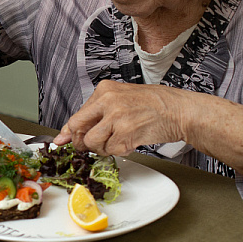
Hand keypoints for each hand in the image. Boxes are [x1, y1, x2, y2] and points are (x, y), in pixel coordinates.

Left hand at [55, 81, 242, 170]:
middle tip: (93, 146)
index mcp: (104, 90)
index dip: (68, 132)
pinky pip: (111, 151)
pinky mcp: (126, 132)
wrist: (181, 110)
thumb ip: (98, 114)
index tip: (61, 141)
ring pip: (93, 143)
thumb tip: (69, 133)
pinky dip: (120, 151)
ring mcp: (116, 116)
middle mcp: (108, 101)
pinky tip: (131, 142)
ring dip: (104, 148)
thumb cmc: (155, 105)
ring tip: (120, 140)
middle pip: (79, 129)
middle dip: (82, 143)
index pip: (77, 115)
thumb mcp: (122, 100)